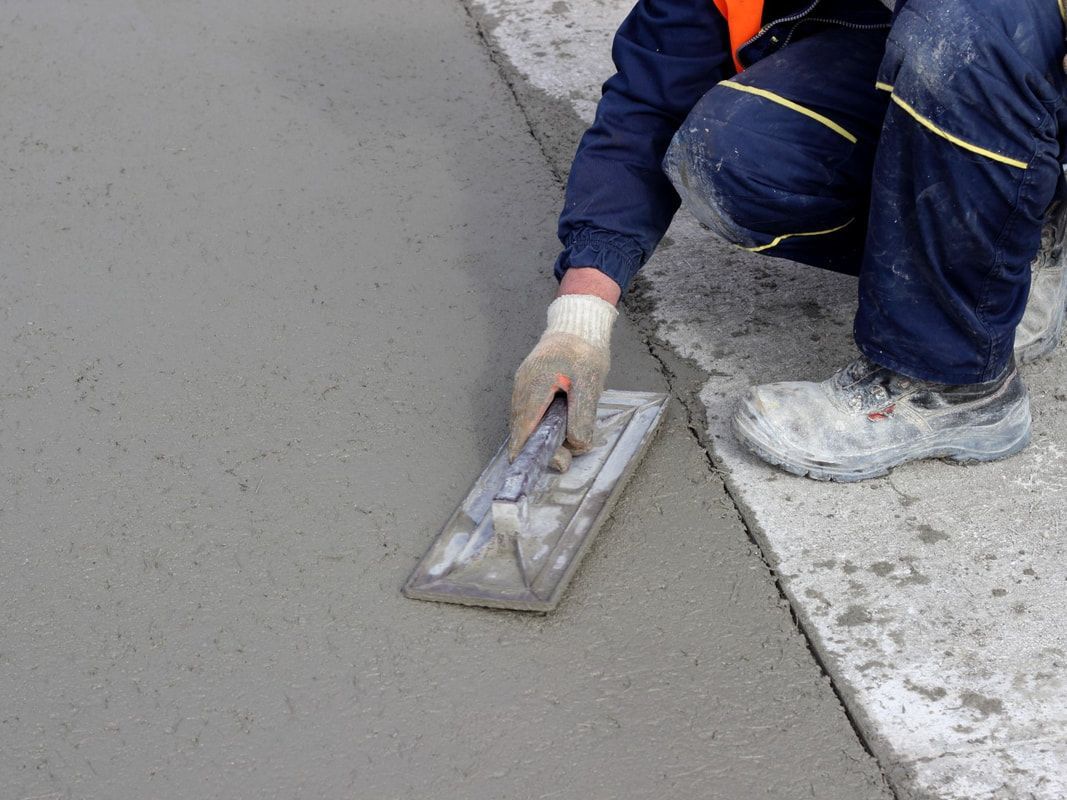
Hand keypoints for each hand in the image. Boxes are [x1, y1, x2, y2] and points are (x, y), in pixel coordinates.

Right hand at [509, 292, 617, 468]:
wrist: (577, 325)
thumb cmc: (584, 351)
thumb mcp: (590, 384)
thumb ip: (582, 417)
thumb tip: (577, 446)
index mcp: (535, 386)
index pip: (523, 427)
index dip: (525, 450)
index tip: (528, 468)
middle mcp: (523, 387)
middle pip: (522, 427)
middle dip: (539, 446)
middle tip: (563, 459)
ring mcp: (522, 385)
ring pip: (525, 420)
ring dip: (541, 435)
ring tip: (563, 444)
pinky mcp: (528, 384)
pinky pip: (529, 411)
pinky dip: (540, 423)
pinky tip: (556, 426)